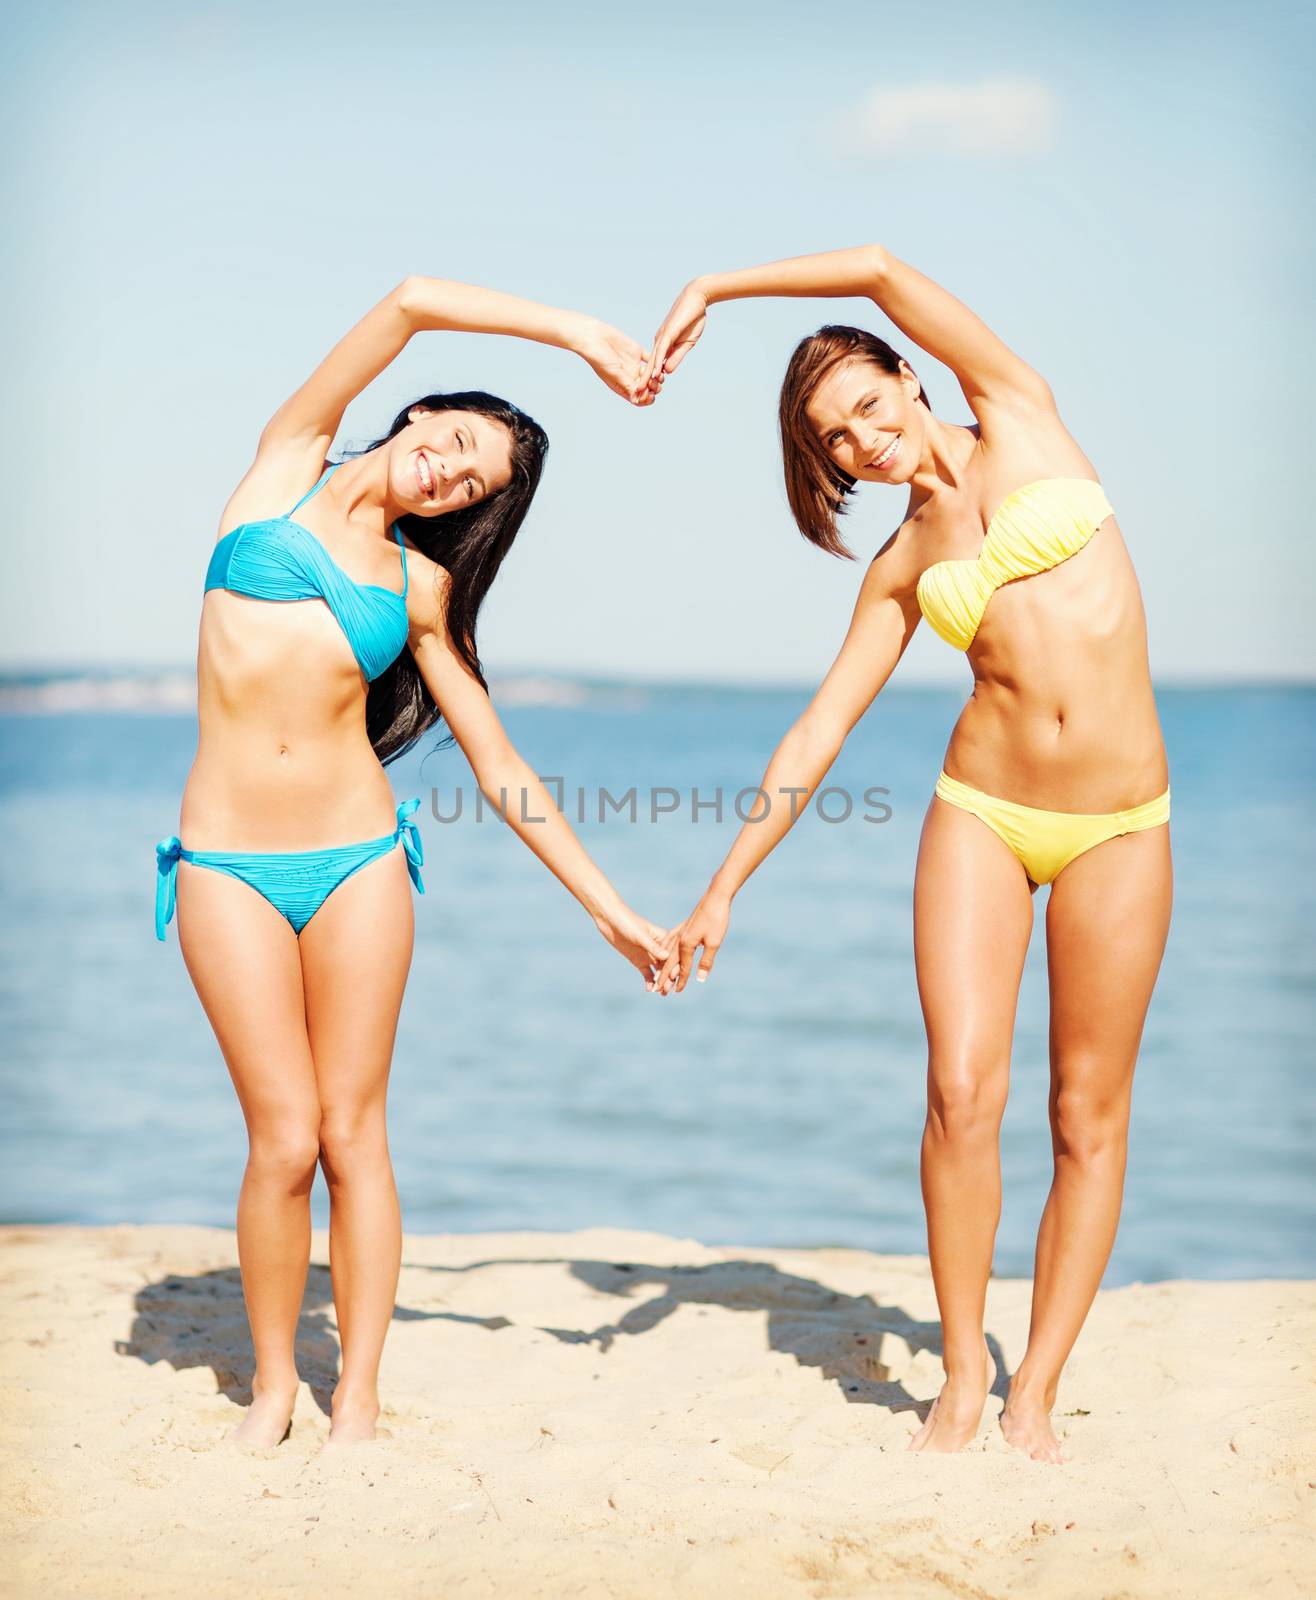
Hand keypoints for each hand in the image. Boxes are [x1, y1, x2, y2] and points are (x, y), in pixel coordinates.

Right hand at [574, 316, 652, 404]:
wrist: (593, 337)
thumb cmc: (599, 358)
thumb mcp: (614, 374)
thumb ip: (628, 385)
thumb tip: (639, 399)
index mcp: (622, 387)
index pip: (639, 399)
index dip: (647, 399)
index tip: (650, 394)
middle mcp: (629, 378)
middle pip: (648, 388)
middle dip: (654, 388)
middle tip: (655, 382)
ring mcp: (634, 365)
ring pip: (652, 374)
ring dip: (658, 375)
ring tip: (659, 374)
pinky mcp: (637, 352)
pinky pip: (651, 358)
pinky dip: (657, 360)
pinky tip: (659, 360)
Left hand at [593, 902, 672, 989]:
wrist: (609, 919)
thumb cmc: (626, 922)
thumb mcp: (640, 935)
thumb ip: (653, 947)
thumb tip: (667, 956)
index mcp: (663, 938)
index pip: (673, 954)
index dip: (675, 966)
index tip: (674, 977)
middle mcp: (658, 948)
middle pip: (667, 965)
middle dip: (668, 978)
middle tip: (666, 990)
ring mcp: (649, 955)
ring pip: (659, 972)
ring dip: (660, 982)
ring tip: (659, 993)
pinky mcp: (638, 960)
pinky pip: (647, 974)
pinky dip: (649, 982)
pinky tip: (649, 990)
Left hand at [637, 280, 709, 401]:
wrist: (697, 298)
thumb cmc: (693, 319)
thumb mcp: (686, 344)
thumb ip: (676, 357)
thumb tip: (667, 372)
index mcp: (664, 344)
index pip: (655, 365)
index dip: (650, 379)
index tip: (647, 392)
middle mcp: (659, 342)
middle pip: (649, 365)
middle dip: (643, 381)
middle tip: (636, 396)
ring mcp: (662, 337)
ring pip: (652, 360)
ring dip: (646, 376)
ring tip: (639, 390)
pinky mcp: (668, 333)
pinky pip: (661, 350)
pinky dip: (657, 362)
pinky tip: (655, 373)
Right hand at [655, 888, 729, 994]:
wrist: (716, 896)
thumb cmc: (717, 919)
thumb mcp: (714, 942)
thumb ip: (706, 961)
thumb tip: (700, 979)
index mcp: (686, 944)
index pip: (682, 967)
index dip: (680, 981)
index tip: (676, 993)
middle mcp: (679, 939)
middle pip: (670, 962)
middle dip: (665, 977)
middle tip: (659, 991)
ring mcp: (680, 931)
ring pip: (668, 952)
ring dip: (663, 965)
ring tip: (658, 975)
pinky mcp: (683, 926)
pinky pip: (670, 941)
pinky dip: (665, 949)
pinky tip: (664, 950)